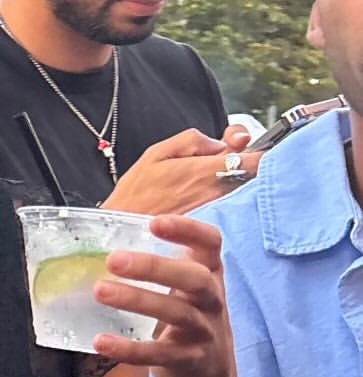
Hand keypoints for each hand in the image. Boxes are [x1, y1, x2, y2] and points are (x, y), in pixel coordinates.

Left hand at [92, 214, 232, 376]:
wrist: (211, 370)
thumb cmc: (188, 313)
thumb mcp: (185, 285)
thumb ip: (159, 263)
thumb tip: (102, 236)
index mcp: (210, 272)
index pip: (210, 242)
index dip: (187, 229)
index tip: (155, 223)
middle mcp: (212, 299)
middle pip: (193, 278)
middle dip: (153, 267)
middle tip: (113, 260)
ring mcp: (203, 330)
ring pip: (175, 313)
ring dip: (136, 300)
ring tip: (100, 291)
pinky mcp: (189, 359)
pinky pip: (159, 354)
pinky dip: (129, 349)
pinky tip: (101, 341)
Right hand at [106, 128, 259, 216]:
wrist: (122, 236)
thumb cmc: (135, 196)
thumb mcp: (156, 154)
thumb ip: (191, 141)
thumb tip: (218, 143)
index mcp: (205, 171)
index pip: (254, 160)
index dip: (254, 151)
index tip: (242, 149)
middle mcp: (218, 193)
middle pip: (254, 176)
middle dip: (245, 166)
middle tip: (223, 164)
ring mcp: (219, 213)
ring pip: (245, 193)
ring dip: (237, 184)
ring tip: (209, 184)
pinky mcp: (215, 228)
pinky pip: (233, 210)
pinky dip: (229, 202)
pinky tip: (208, 201)